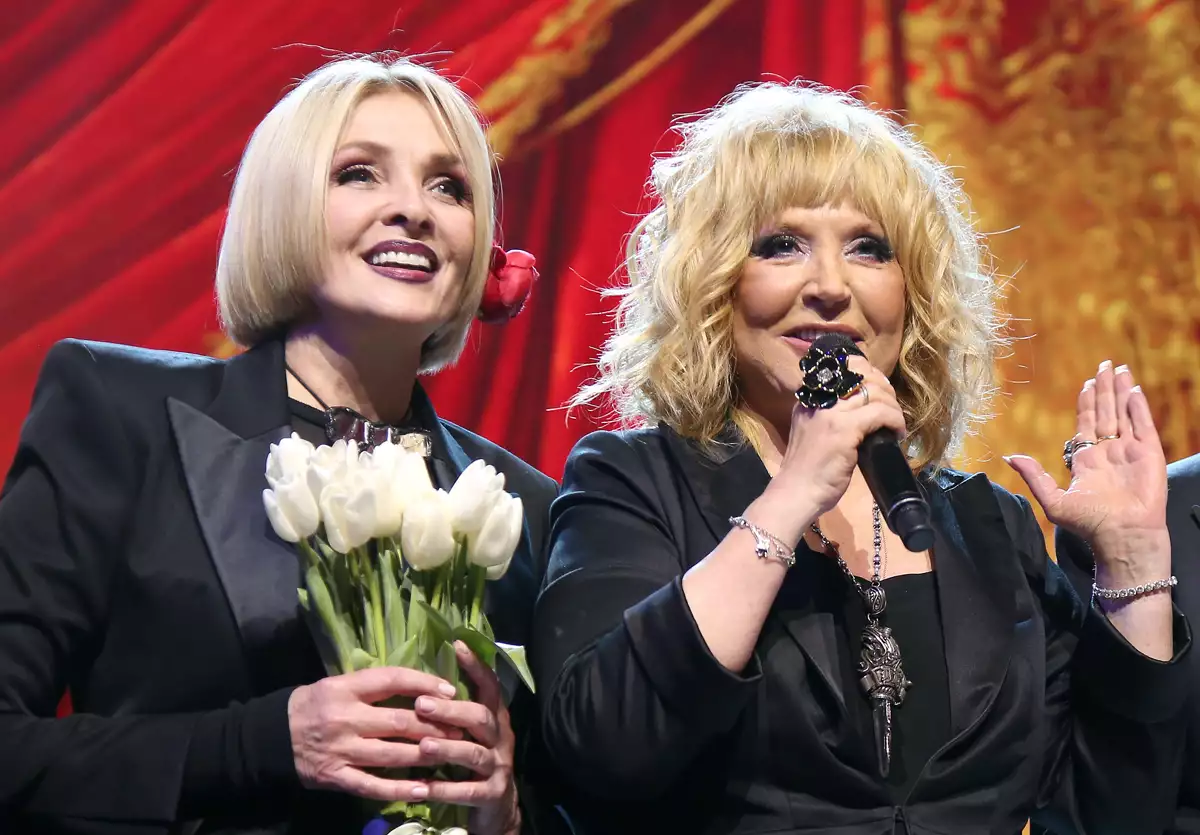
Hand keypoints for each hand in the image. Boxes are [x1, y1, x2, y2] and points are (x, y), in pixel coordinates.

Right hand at [288, 666, 460, 801]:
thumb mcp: (338, 683)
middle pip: (398, 721)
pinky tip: (424, 789)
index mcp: (345, 688)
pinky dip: (400, 789)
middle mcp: (345, 718)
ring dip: (424, 754)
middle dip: (434, 725)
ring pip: (392, 754)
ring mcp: (341, 750)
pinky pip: (372, 785)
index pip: (392, 680)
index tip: (450, 690)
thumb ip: (373, 686)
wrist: (272, 736)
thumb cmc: (314, 705)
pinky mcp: (336, 777)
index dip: (424, 684)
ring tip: (450, 753)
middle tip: (460, 727)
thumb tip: (420, 687)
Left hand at [414, 642, 518, 834]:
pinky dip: (445, 788)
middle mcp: (500, 738)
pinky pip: (468, 790)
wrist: (497, 809)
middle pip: (481, 717)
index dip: (475, 666)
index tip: (457, 645)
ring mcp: (498, 767)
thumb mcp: (469, 733)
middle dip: (452, 710)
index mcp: (494, 718)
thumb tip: (424, 680)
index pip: (490, 686)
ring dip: (448, 747)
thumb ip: (456, 711)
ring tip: (422, 745)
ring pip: (474, 753)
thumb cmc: (473, 762)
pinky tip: (423, 786)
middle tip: (421, 704)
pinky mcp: (492, 794)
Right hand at [765, 356, 907, 539]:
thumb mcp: (813, 432)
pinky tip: (897, 433)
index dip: (868, 373)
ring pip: (874, 392)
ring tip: (896, 423)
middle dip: (885, 389)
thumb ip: (830, 417)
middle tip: (893, 408)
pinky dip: (895, 420)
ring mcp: (831, 413)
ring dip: (893, 406)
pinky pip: (880, 413)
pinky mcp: (844, 429)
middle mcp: (818, 399)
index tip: (881, 389)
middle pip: (861, 376)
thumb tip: (862, 410)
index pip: (843, 368)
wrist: (796, 493)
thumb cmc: (806, 471)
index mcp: (809, 398)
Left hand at [1006, 361, 1168, 577]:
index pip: (1086, 423)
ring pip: (1124, 414)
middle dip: (1104, 388)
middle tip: (1105, 364)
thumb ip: (1034, 475)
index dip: (1086, 402)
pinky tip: (1133, 391)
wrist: (1120, 536)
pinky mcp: (1149, 455)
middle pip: (1106, 412)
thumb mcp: (1053, 499)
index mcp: (1086, 459)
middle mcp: (1108, 451)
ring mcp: (1129, 452)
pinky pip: (1143, 426)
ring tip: (1119, 369)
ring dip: (1122, 392)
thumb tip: (1009, 456)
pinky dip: (1138, 408)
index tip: (1085, 383)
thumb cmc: (1089, 523)